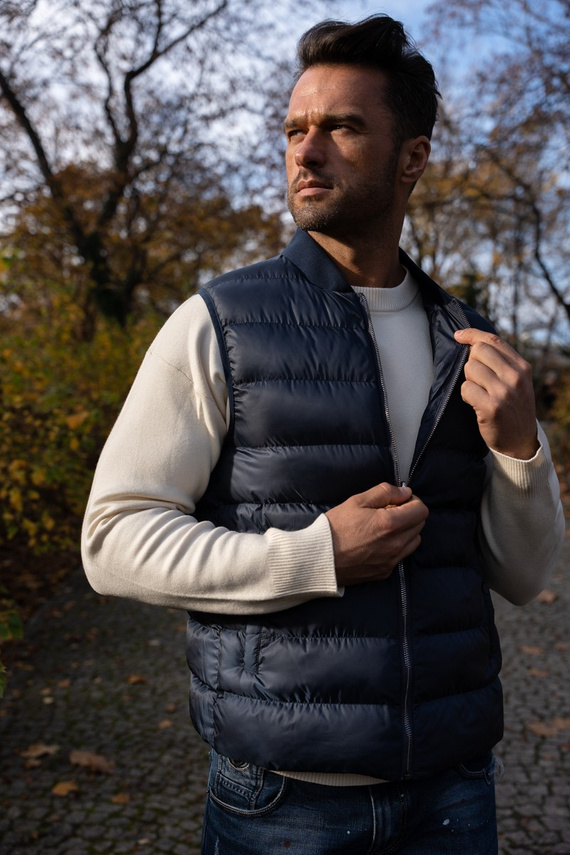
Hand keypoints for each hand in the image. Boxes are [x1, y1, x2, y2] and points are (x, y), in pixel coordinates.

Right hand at [325, 482, 428, 585]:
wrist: (319, 559)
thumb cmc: (335, 527)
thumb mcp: (357, 501)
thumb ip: (385, 492)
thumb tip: (405, 492)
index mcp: (390, 523)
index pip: (421, 510)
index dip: (413, 501)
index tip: (400, 500)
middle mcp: (396, 544)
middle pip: (420, 525)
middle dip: (410, 514)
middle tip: (390, 511)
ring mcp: (392, 560)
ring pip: (414, 541)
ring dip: (406, 531)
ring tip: (385, 528)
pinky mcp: (385, 572)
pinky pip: (401, 556)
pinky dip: (397, 546)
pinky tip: (378, 542)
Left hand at [454, 328, 538, 458]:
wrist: (520, 441)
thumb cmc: (513, 407)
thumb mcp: (517, 381)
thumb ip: (502, 363)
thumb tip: (472, 342)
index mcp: (522, 367)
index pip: (494, 341)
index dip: (472, 334)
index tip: (459, 335)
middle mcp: (515, 377)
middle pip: (478, 351)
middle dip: (470, 362)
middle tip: (475, 378)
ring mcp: (504, 392)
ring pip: (470, 369)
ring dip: (468, 380)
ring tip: (478, 392)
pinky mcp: (491, 407)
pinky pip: (466, 389)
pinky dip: (466, 395)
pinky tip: (475, 403)